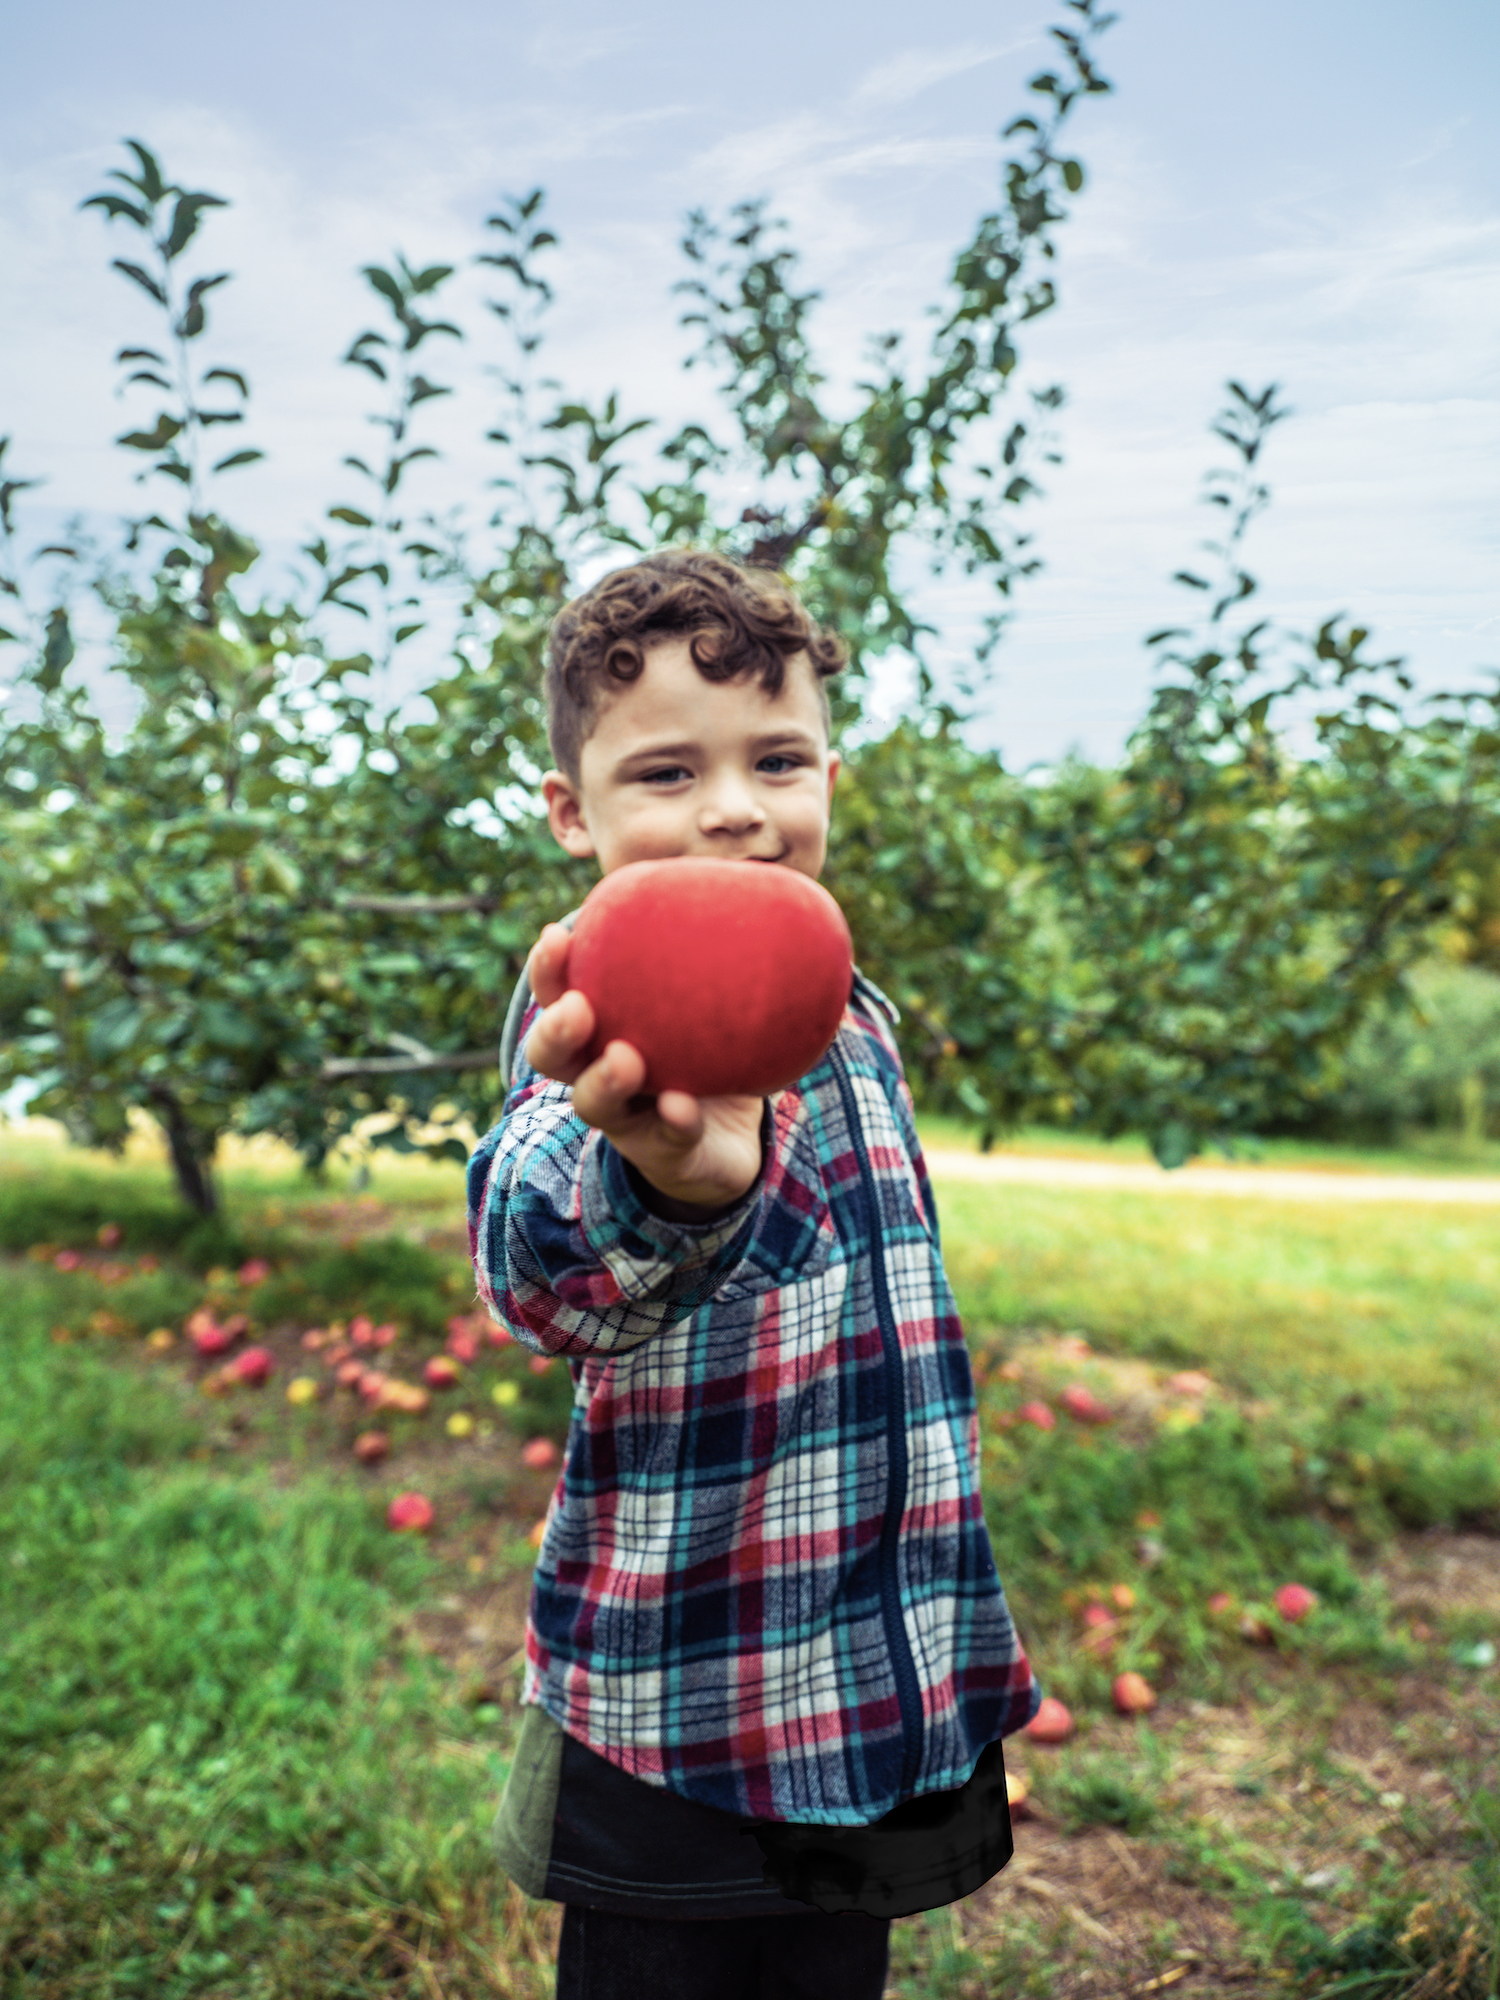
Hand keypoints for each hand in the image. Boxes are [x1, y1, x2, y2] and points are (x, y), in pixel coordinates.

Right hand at [524, 924, 763, 1216]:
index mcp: (602, 1027)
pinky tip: (683, 1107)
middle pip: (552, 1055)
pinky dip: (672, 1121)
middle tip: (579, 1008)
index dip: (549, 970)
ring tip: (626, 1059)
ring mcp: (627, 1117)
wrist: (729, 1138)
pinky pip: (665, 1136)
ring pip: (594, 1103)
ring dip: (605, 1080)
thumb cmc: (709, 1050)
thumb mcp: (711, 1001)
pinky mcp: (663, 1151)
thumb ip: (721, 950)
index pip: (559, 994)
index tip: (556, 936)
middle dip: (556, 1030)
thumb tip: (770, 880)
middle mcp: (599, 1072)